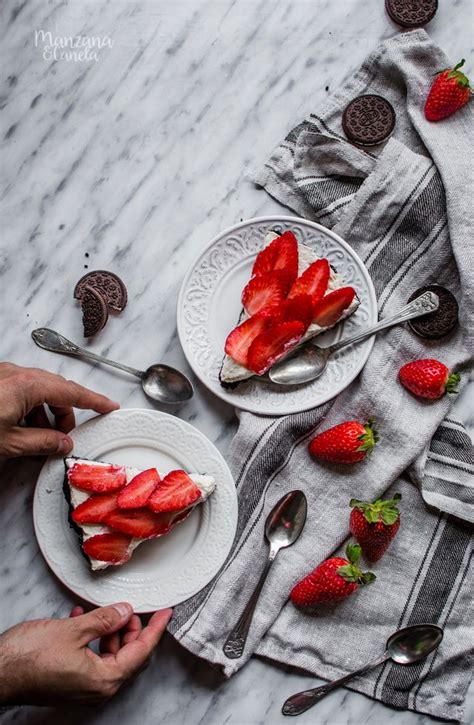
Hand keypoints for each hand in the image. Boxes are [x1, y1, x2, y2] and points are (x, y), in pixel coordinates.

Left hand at [0, 362, 118, 457]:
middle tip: (66, 438)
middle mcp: (17, 374)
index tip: (109, 406)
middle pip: (55, 391)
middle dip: (65, 415)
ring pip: (38, 391)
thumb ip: (42, 443)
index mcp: (27, 385)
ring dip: (45, 414)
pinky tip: (24, 431)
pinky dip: (29, 409)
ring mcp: (5, 375)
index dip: (94, 401)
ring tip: (41, 440)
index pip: (71, 392)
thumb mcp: (10, 442)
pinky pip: (22, 391)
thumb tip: (62, 444)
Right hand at [0, 603, 171, 704]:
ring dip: (111, 632)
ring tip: (106, 612)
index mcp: (104, 680)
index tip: (167, 613)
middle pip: (128, 656)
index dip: (156, 629)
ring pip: (110, 656)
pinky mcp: (70, 682)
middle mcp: (97, 689)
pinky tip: (83, 619)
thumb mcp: (73, 630)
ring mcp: (83, 688)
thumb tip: (126, 611)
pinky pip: (92, 658)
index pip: (141, 651)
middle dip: (133, 629)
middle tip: (133, 608)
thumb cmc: (28, 658)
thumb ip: (105, 620)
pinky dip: (93, 638)